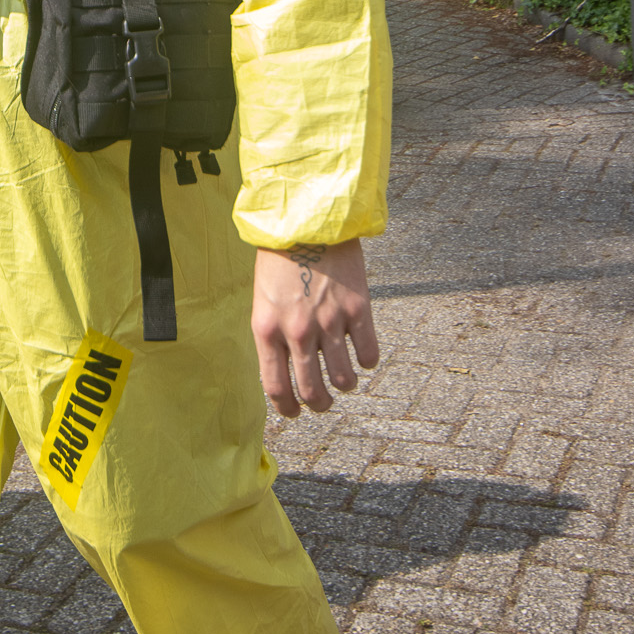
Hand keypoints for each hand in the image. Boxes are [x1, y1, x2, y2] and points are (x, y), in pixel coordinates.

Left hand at [252, 238, 379, 416]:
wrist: (307, 219)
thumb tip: (286, 371)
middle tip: (323, 403)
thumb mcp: (264, 299)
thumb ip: (273, 335)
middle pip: (312, 392)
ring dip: (345, 386)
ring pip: (344, 380)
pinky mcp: (358, 309)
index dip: (287, 409)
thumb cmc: (280, 258)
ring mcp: (329, 322)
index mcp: (267, 329)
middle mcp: (298, 331)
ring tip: (344, 379)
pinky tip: (362, 353)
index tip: (294, 414)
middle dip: (319, 405)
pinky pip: (369, 355)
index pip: (276, 387)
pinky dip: (367, 361)